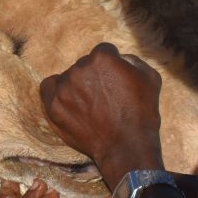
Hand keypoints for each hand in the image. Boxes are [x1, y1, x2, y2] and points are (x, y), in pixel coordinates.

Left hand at [39, 43, 163, 187]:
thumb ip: (132, 60)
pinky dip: (56, 91)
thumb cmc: (142, 113)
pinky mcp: (52, 106)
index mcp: (102, 57)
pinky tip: (67, 99)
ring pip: (68, 77)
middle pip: (84, 64)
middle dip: (94, 76)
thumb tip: (118, 57)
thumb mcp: (150, 77)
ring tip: (90, 104)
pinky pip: (48, 88)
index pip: (103, 52)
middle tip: (104, 97)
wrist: (126, 146)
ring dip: (77, 85)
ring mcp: (64, 88)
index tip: (115, 81)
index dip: (112, 66)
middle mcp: (79, 68)